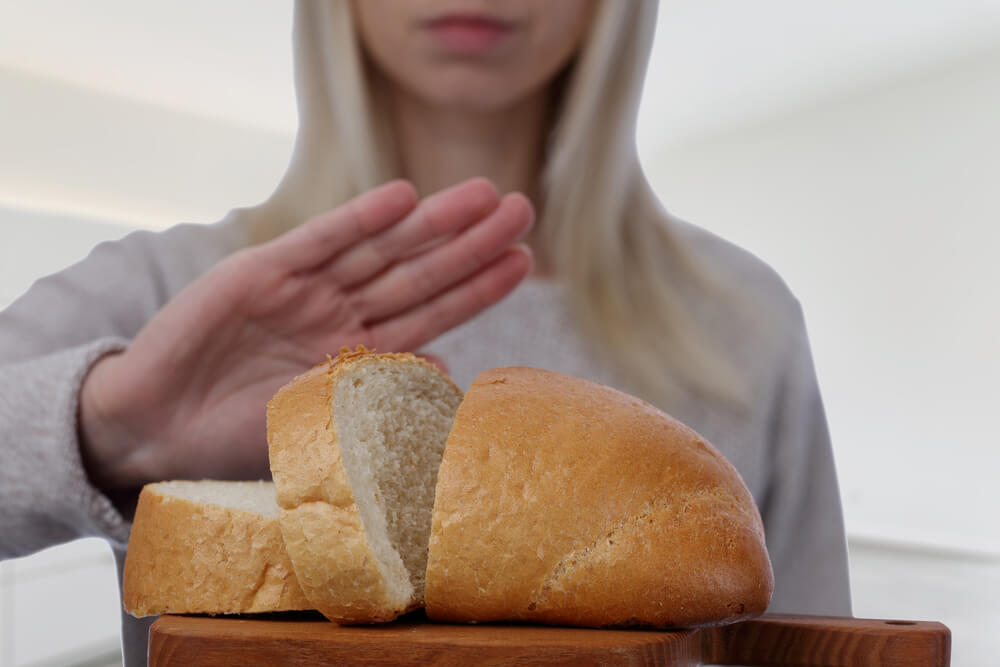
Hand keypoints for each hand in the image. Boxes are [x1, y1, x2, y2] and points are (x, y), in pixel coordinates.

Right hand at [79, 178, 532, 490]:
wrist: (157, 426)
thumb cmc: (237, 434)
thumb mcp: (322, 420)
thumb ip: (381, 392)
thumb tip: (448, 374)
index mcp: (360, 352)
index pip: (433, 313)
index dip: (478, 286)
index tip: (523, 261)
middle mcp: (340, 313)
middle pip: (418, 272)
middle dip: (470, 243)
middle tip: (522, 210)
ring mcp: (305, 288)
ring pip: (380, 249)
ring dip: (430, 222)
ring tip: (482, 195)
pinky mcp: (261, 269)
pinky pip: (320, 241)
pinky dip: (359, 219)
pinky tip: (402, 197)